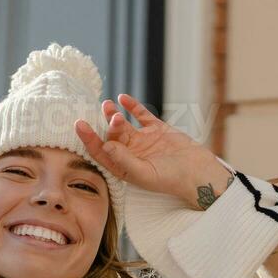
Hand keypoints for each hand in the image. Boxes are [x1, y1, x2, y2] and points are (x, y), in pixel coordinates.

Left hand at [74, 93, 233, 208]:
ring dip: (114, 115)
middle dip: (108, 126)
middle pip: (111, 137)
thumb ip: (124, 160)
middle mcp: (130, 154)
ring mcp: (143, 140)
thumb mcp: (144, 173)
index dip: (89, 140)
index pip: (100, 153)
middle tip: (111, 116)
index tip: (80, 125)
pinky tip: (123, 98)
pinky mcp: (157, 129)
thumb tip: (106, 145)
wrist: (197, 172)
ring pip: (123, 125)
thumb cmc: (170, 179)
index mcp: (123, 168)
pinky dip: (132, 106)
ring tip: (108, 105)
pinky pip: (141, 115)